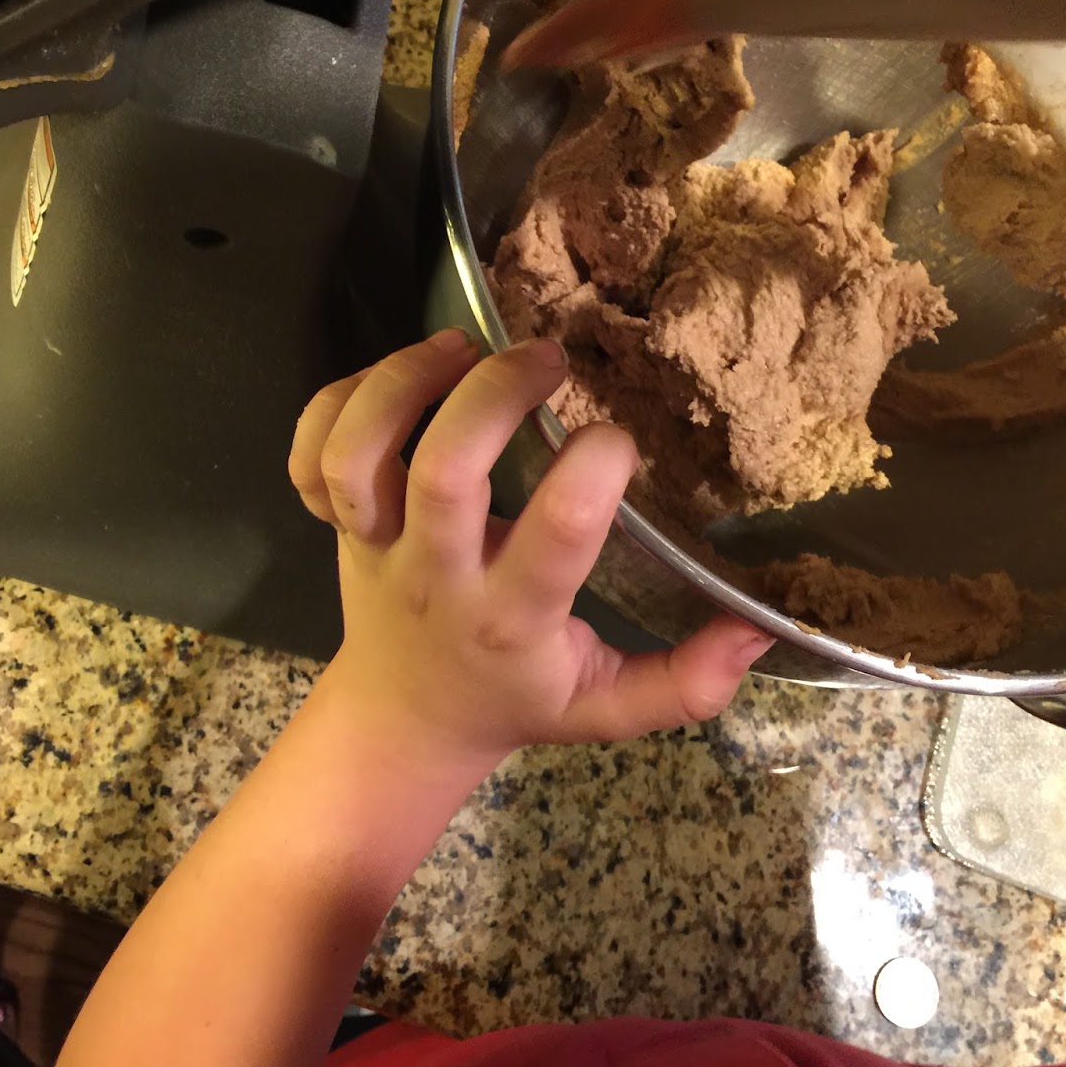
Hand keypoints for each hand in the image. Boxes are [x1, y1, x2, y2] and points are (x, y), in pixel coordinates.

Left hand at [289, 329, 772, 774]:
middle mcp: (436, 573)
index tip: (618, 439)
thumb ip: (683, 684)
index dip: (592, 470)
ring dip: (403, 383)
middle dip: (493, 397)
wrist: (405, 720)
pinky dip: (335, 402)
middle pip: (443, 471)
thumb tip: (758, 633)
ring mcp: (373, 544)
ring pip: (358, 452)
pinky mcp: (333, 523)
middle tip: (545, 358)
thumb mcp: (606, 709)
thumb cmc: (516, 699)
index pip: (555, 536)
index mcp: (511, 616)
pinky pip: (307, 453)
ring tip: (460, 346)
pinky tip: (395, 382)